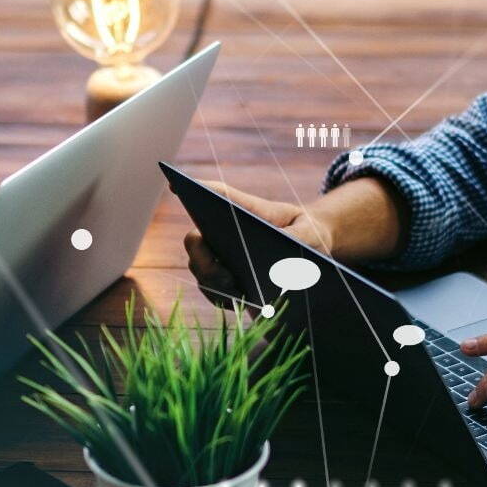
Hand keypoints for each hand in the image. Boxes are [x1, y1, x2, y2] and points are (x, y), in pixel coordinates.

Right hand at [182, 182, 331, 304]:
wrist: (310, 252)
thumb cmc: (308, 232)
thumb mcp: (310, 231)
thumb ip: (299, 237)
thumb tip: (281, 253)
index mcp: (242, 210)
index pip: (213, 195)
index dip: (190, 189)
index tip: (175, 184)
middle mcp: (222, 231)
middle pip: (196, 241)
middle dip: (203, 259)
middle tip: (226, 275)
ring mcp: (220, 256)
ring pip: (200, 269)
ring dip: (212, 282)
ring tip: (238, 293)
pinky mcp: (225, 280)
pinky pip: (212, 290)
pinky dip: (221, 297)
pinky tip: (240, 302)